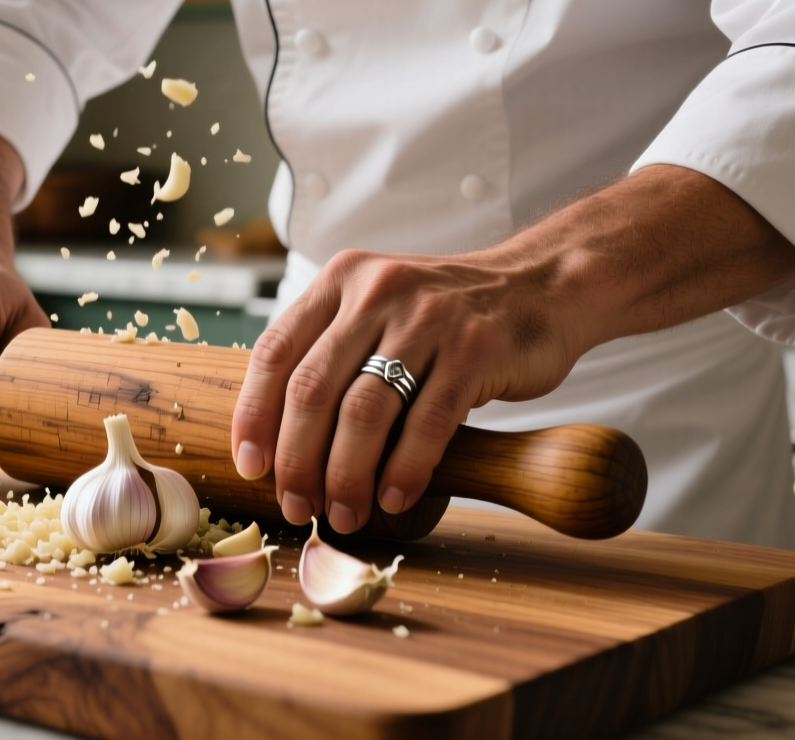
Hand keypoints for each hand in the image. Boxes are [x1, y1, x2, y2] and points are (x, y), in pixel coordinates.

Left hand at [228, 165, 794, 534]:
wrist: (545, 286)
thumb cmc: (450, 314)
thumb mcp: (381, 308)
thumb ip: (333, 350)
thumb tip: (278, 437)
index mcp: (342, 280)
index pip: (276, 351)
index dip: (255, 414)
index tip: (250, 465)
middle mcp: (379, 290)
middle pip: (314, 389)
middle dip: (297, 459)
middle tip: (296, 504)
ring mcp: (430, 317)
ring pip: (366, 411)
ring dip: (346, 476)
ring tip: (343, 514)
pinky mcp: (477, 348)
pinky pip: (428, 422)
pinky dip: (404, 470)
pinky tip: (393, 499)